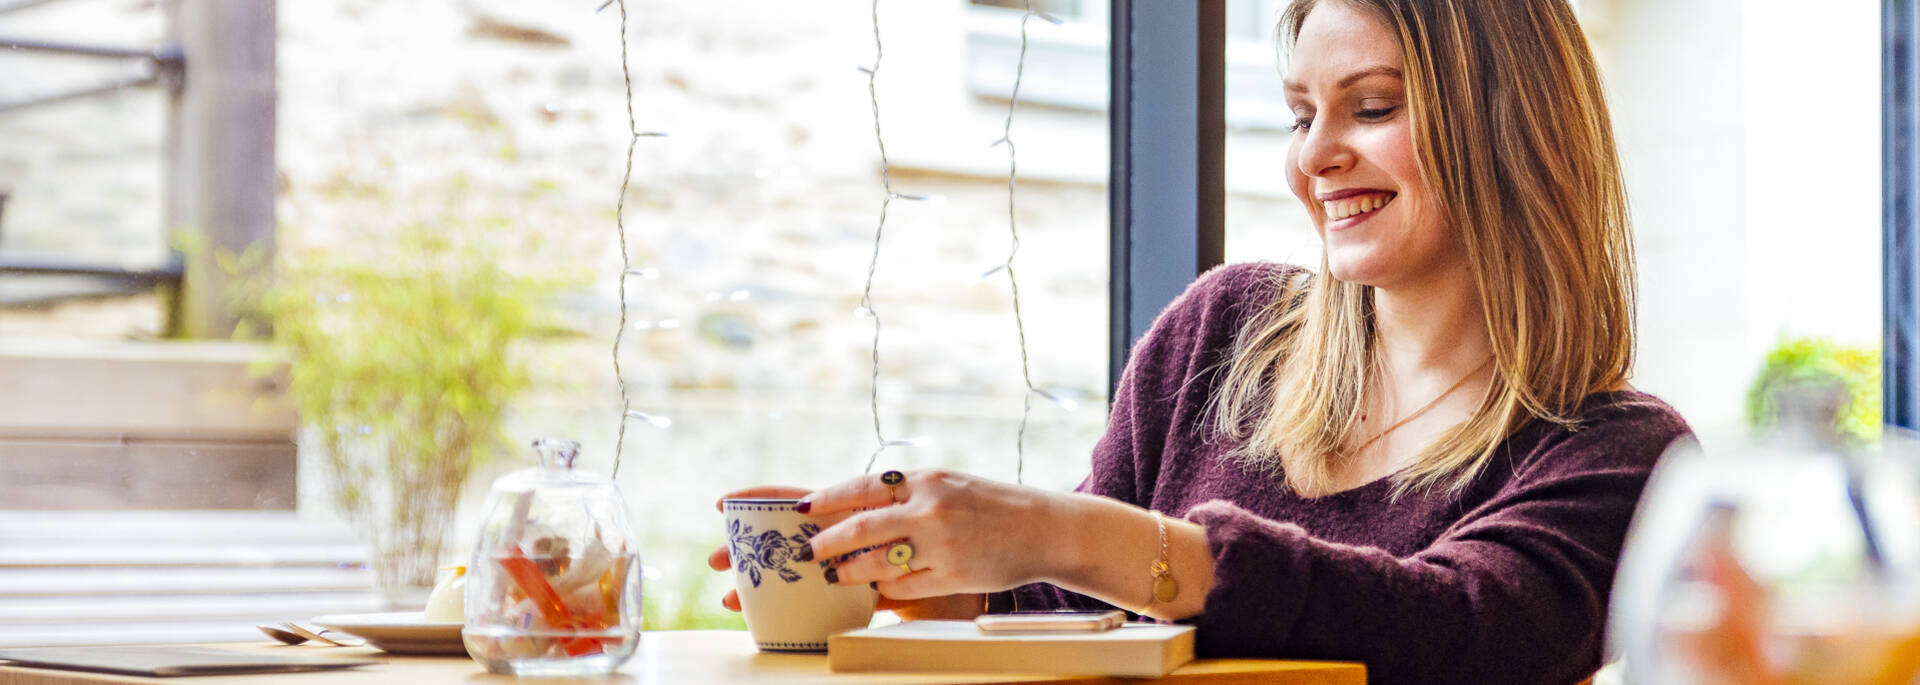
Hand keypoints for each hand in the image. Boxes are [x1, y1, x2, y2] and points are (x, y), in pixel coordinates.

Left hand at [798, 469, 1059, 600]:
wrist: (1042, 527)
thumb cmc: (990, 505)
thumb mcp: (948, 484)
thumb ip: (906, 494)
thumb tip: (855, 507)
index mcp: (925, 479)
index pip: (863, 487)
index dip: (827, 498)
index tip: (802, 509)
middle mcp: (930, 508)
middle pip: (861, 528)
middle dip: (827, 543)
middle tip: (808, 552)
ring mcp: (940, 544)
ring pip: (877, 563)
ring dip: (850, 571)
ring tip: (835, 574)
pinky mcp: (952, 575)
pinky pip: (904, 587)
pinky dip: (884, 590)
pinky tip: (874, 590)